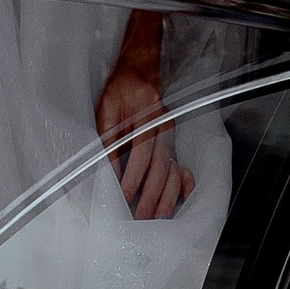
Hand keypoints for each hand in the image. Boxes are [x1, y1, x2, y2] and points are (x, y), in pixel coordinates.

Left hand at [94, 11, 192, 219]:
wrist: (137, 72)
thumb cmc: (118, 91)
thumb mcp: (105, 110)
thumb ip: (108, 140)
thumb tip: (109, 172)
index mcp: (150, 116)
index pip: (143, 152)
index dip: (134, 176)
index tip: (125, 196)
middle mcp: (165, 127)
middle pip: (161, 166)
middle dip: (152, 194)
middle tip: (142, 216)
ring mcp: (171, 135)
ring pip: (173, 169)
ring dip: (167, 195)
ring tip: (159, 215)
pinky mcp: (172, 141)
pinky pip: (182, 165)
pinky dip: (184, 183)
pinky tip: (183, 198)